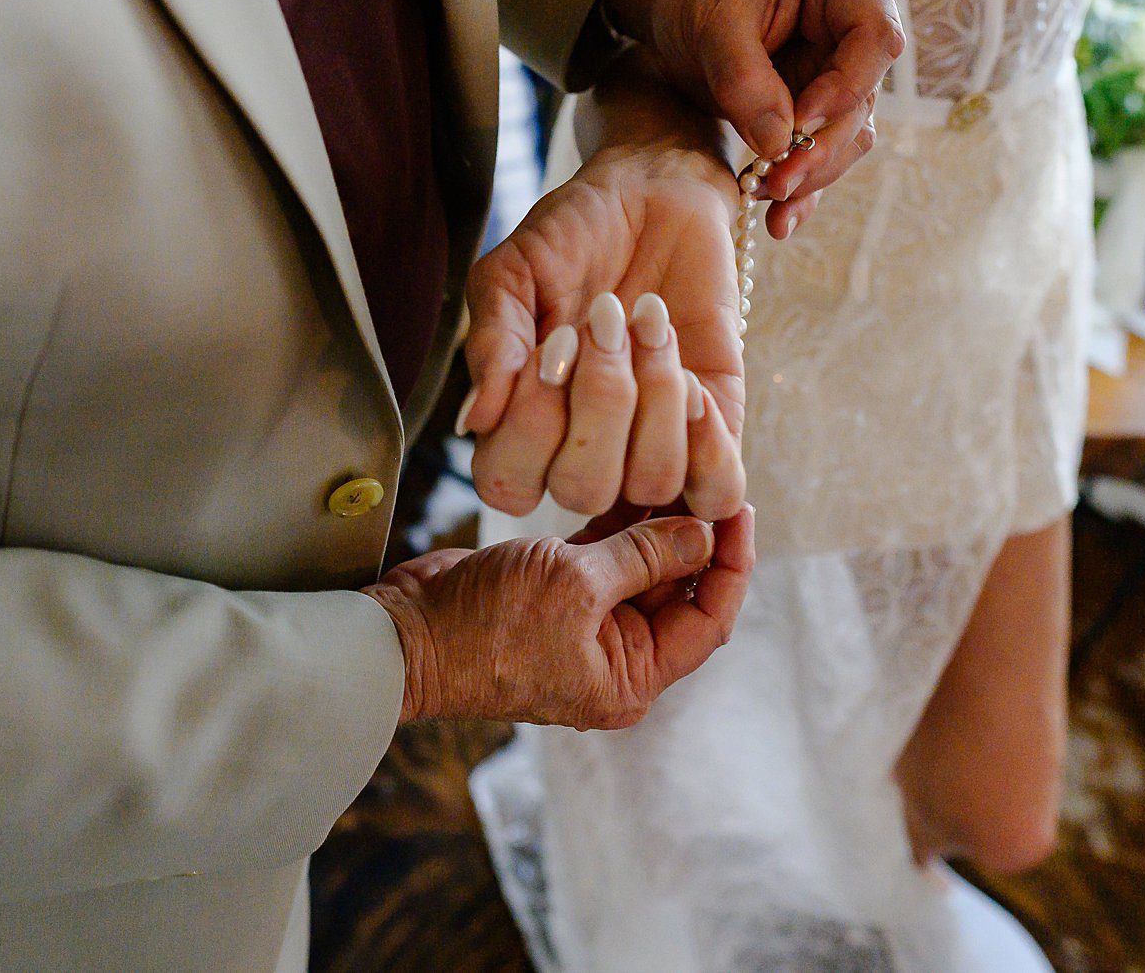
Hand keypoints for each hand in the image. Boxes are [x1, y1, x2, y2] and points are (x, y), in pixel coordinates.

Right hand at [362, 503, 754, 726]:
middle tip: (710, 472)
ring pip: (641, 568)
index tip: (740, 509)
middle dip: (694, 534)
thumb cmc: (487, 627)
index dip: (731, 564)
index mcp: (631, 678)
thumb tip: (705, 533)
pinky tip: (629, 479)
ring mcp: (585, 626)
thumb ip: (644, 556)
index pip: (707, 619)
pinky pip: (603, 557)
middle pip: (678, 590)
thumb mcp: (576, 585)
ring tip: (674, 465)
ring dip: (656, 522)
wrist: (405, 637)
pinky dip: (617, 523)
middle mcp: (616, 657)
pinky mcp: (554, 595)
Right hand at [458, 138, 744, 520]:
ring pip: (653, 483)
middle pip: (585, 491)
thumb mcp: (512, 275)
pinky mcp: (715, 425)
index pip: (508, 485)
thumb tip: (475, 421)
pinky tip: (692, 382)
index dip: (530, 427)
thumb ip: (492, 343)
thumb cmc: (570, 236)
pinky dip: (708, 446)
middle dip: (599, 401)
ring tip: (649, 325)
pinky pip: (717, 488)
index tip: (552, 341)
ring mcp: (652, 444)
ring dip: (654, 398)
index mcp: (522, 425)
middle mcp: (583, 450)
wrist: (652, 191)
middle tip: (604, 320)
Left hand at [604, 0, 903, 238]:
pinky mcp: (818, 101)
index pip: (876, 37)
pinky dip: (802, 185)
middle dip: (821, 146)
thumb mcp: (710, 25)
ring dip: (812, 173)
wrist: (666, 0)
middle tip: (778, 183)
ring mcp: (840, 63)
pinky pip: (823, 149)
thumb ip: (743, 80)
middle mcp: (854, 18)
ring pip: (848, 132)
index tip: (798, 121)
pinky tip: (780, 221)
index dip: (846, 86)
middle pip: (864, 95)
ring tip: (768, 198)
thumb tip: (778, 145)